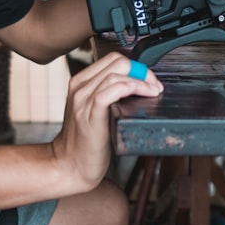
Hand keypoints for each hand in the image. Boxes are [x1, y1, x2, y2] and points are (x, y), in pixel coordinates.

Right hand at [50, 52, 162, 188]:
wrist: (69, 166)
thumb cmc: (87, 141)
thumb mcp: (95, 110)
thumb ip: (109, 94)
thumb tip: (138, 85)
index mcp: (81, 82)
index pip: (113, 59)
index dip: (136, 66)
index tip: (149, 80)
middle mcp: (80, 87)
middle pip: (117, 62)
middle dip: (142, 71)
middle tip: (155, 86)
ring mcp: (82, 101)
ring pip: (115, 75)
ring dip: (141, 81)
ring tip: (154, 92)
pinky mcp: (89, 115)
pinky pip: (109, 92)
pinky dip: (129, 88)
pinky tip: (141, 95)